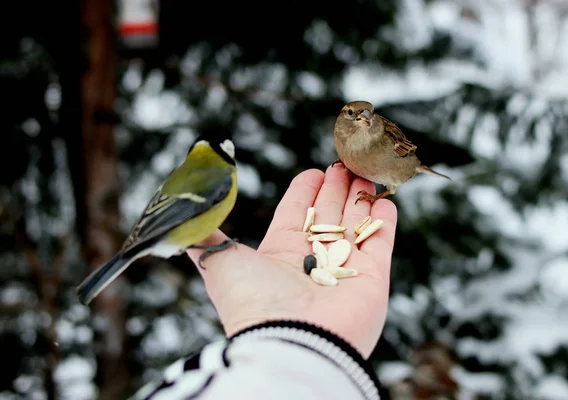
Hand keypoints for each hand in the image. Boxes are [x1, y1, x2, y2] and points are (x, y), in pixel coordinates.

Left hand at [187, 166, 397, 357]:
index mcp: (279, 253)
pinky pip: (380, 243)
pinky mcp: (372, 280)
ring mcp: (343, 269)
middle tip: (344, 163)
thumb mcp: (217, 260)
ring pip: (354, 225)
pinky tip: (383, 200)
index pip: (296, 214)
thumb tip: (184, 218)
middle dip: (336, 188)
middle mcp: (312, 260)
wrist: (286, 342)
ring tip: (364, 173)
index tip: (313, 172)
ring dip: (360, 198)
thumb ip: (205, 235)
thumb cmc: (250, 301)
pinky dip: (383, 222)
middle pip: (328, 215)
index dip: (304, 192)